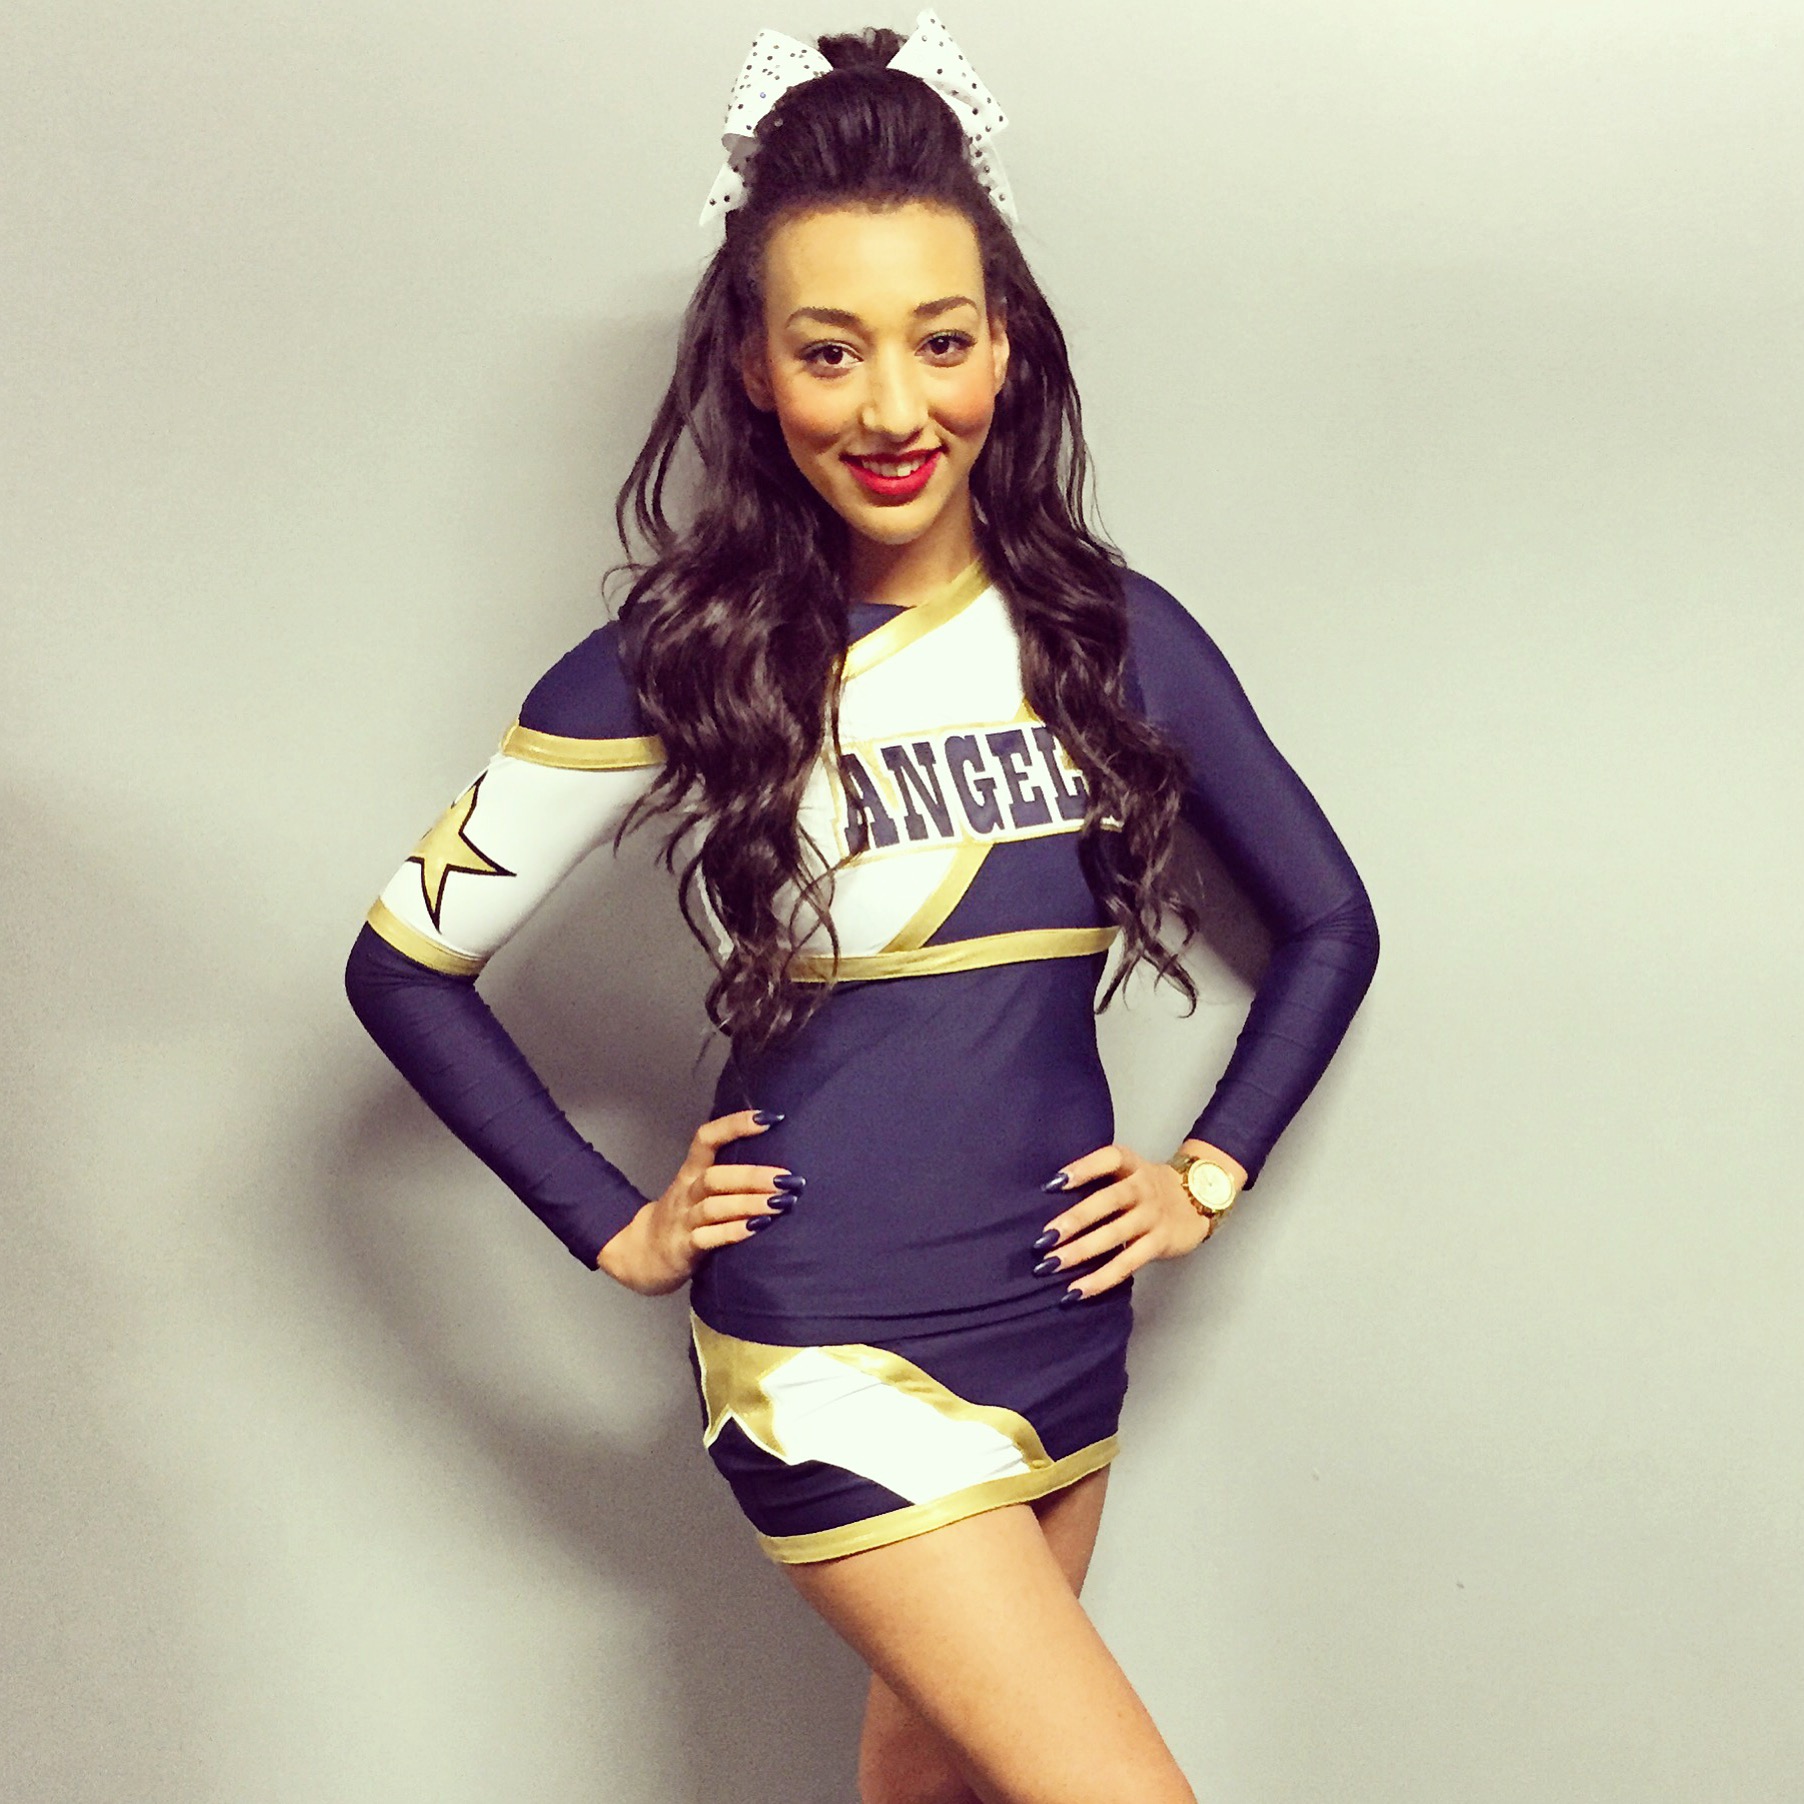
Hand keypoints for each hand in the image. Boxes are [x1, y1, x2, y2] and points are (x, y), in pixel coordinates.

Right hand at [596, 1109, 801, 1295]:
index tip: (770, 1119)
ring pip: (714, 1207)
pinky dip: (733, 1232)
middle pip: (715, 1176)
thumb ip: (729, 1177)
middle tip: (788, 1178)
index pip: (706, 1138)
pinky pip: (707, 1238)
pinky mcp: (682, 1248)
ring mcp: (683, 1220)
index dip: (735, 1125)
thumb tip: (778, 1164)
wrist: (642, 1255)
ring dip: (750, 1203)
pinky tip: (757, 1229)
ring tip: (782, 1203)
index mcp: (691, 1172)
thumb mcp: (698, 1191)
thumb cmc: (684, 1218)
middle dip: (753, 1176)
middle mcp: (686, 1192)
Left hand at [1034, 1139, 1246, 1301]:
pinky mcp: (1159, 1243)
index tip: (1052, 1184)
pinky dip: (1101, 1278)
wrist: (1197, 1199)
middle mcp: (1143, 1188)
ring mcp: (1153, 1216)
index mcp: (1131, 1165)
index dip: (1083, 1169)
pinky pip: (1128, 1263)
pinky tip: (1077, 1290)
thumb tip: (1045, 1200)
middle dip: (1075, 1220)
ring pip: (1115, 1235)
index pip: (1109, 1159)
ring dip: (1081, 1252)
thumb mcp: (1128, 1171)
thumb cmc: (1146, 1187)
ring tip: (1051, 1265)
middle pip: (1108, 1201)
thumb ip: (1098, 1180)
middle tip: (1044, 1238)